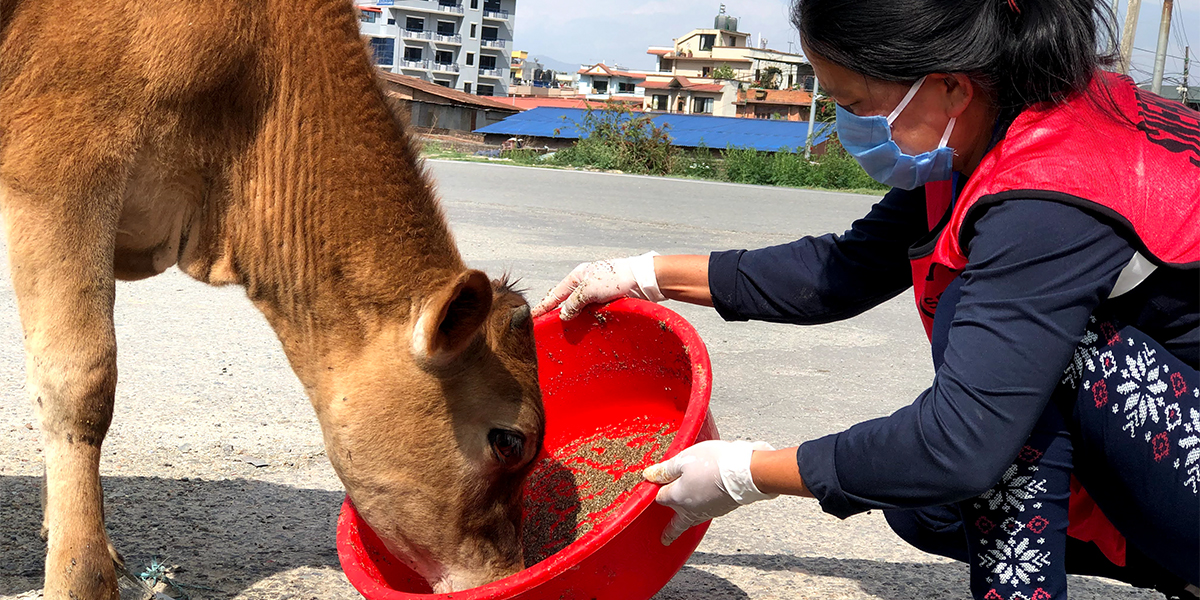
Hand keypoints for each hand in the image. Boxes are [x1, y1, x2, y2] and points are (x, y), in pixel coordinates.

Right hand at [531, 252, 664, 319]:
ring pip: (580, 308)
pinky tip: (583, 328)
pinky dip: (586, 319)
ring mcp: (597, 292)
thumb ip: (573, 303)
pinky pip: (592, 312)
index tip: (533, 316)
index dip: (544, 306)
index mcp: (578, 276)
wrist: (644, 280)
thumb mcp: (589, 290)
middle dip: (558, 314)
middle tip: (547, 327)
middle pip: (567, 301)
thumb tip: (563, 315)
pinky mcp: (608, 301)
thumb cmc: (617, 278)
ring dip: (574, 319)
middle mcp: (586, 283)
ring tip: (564, 332)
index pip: (555, 294)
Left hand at [642, 440, 777, 544]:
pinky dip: (704, 509)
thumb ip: (666, 469)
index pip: (660, 497)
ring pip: (693, 519)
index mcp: (678, 497)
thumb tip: (649, 475)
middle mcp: (691, 509)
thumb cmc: (713, 463)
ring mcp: (708, 511)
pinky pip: (708, 512)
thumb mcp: (684, 459)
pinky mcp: (722, 509)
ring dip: (687, 521)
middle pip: (677, 521)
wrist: (745, 473)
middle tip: (665, 538)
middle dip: (670, 530)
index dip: (656, 490)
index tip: (654, 488)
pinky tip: (706, 503)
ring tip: (683, 526)